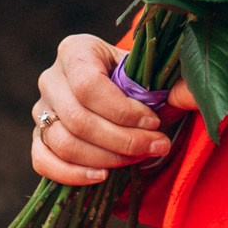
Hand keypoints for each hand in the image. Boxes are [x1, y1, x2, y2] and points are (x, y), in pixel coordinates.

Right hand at [30, 34, 195, 184]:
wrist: (115, 87)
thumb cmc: (135, 76)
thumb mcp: (150, 69)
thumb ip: (170, 81)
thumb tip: (189, 98)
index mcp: (75, 50)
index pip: (89, 86)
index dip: (123, 111)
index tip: (154, 122)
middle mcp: (51, 78)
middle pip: (78, 119)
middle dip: (122, 140)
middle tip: (157, 146)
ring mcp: (41, 109)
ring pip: (64, 143)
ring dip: (105, 158)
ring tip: (138, 160)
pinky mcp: (38, 137)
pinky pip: (43, 161)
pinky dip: (72, 174)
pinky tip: (103, 177)